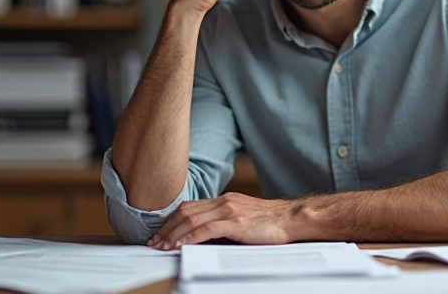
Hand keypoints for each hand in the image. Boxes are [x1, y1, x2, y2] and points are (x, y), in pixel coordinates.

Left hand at [147, 193, 301, 249]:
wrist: (292, 218)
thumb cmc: (271, 222)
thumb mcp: (244, 217)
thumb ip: (225, 221)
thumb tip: (204, 236)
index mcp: (225, 200)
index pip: (190, 207)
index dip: (172, 220)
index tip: (161, 234)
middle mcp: (224, 201)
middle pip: (186, 212)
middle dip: (167, 228)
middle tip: (155, 242)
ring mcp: (229, 210)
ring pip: (192, 220)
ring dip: (174, 234)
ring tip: (163, 246)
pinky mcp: (236, 222)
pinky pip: (206, 229)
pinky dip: (190, 237)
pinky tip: (181, 245)